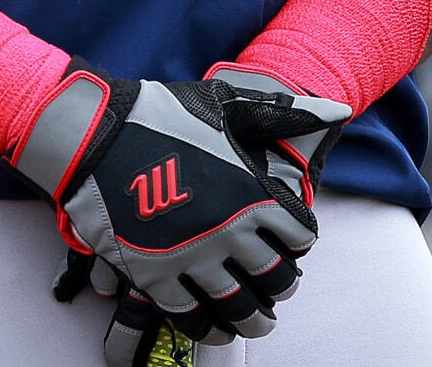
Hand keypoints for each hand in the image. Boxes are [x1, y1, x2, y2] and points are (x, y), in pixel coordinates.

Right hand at [12, 65, 349, 362]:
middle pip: (276, 278)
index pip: (299, 234)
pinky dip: (209, 327)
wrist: (93, 136)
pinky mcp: (156, 277)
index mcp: (253, 194)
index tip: (293, 242)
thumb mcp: (224, 105)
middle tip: (279, 286)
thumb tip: (338, 109)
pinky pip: (192, 316)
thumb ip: (281, 113)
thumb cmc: (160, 115)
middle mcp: (231, 233)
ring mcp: (193, 260)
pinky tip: (215, 326)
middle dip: (283, 284)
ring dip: (254, 319)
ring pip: (239, 307)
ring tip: (258, 323)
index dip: (301, 240)